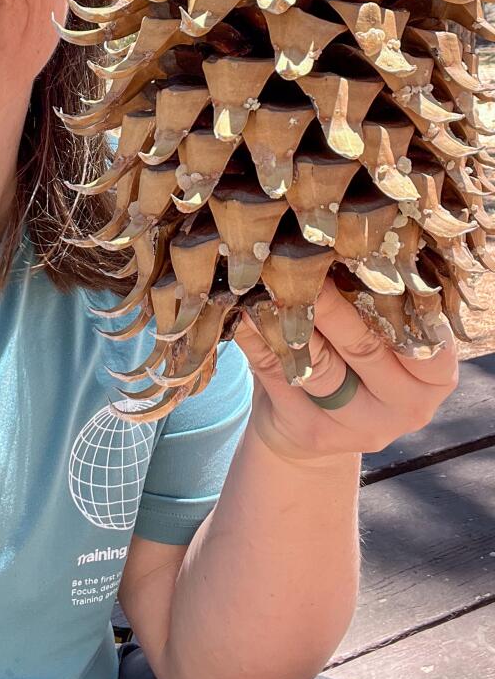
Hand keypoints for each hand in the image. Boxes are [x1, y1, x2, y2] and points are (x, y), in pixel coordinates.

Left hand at [232, 276, 459, 465]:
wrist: (313, 427)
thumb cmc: (353, 360)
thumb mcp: (380, 333)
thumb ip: (372, 301)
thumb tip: (338, 246)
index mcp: (436, 376)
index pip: (424, 336)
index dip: (389, 295)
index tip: (359, 257)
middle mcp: (408, 407)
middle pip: (365, 347)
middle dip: (329, 302)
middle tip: (304, 263)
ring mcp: (361, 426)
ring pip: (320, 366)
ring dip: (289, 321)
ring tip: (268, 284)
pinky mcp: (313, 432)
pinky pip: (279, 376)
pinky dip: (258, 339)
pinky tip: (242, 313)